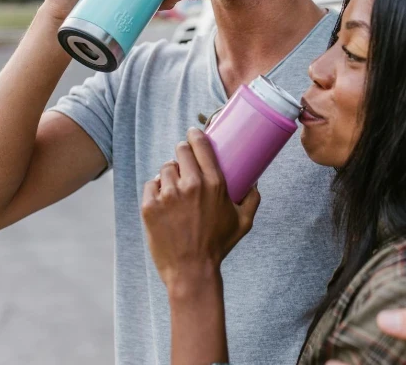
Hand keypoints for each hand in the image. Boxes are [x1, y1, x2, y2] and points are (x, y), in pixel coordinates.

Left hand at [141, 128, 260, 292]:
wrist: (191, 271)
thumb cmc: (218, 246)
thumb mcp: (243, 222)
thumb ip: (252, 198)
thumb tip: (255, 182)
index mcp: (214, 184)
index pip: (200, 146)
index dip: (194, 135)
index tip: (192, 134)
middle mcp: (191, 185)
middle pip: (180, 151)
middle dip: (181, 153)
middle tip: (183, 163)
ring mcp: (168, 195)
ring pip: (165, 168)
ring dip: (169, 174)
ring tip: (174, 188)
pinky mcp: (150, 206)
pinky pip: (150, 185)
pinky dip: (155, 190)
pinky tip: (163, 201)